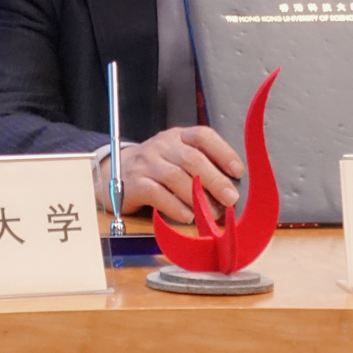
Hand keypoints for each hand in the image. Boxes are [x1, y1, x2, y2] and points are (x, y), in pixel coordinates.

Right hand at [102, 126, 242, 224]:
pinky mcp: (134, 183)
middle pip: (191, 159)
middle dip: (215, 180)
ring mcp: (146, 163)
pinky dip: (175, 207)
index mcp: (178, 136)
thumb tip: (229, 191)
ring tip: (213, 213)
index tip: (238, 171)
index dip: (223, 152)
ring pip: (175, 177)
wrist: (114, 171)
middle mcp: (162, 146)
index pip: (203, 136)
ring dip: (197, 197)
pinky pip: (157, 194)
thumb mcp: (177, 158)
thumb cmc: (156, 168)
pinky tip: (188, 217)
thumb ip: (201, 168)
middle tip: (231, 198)